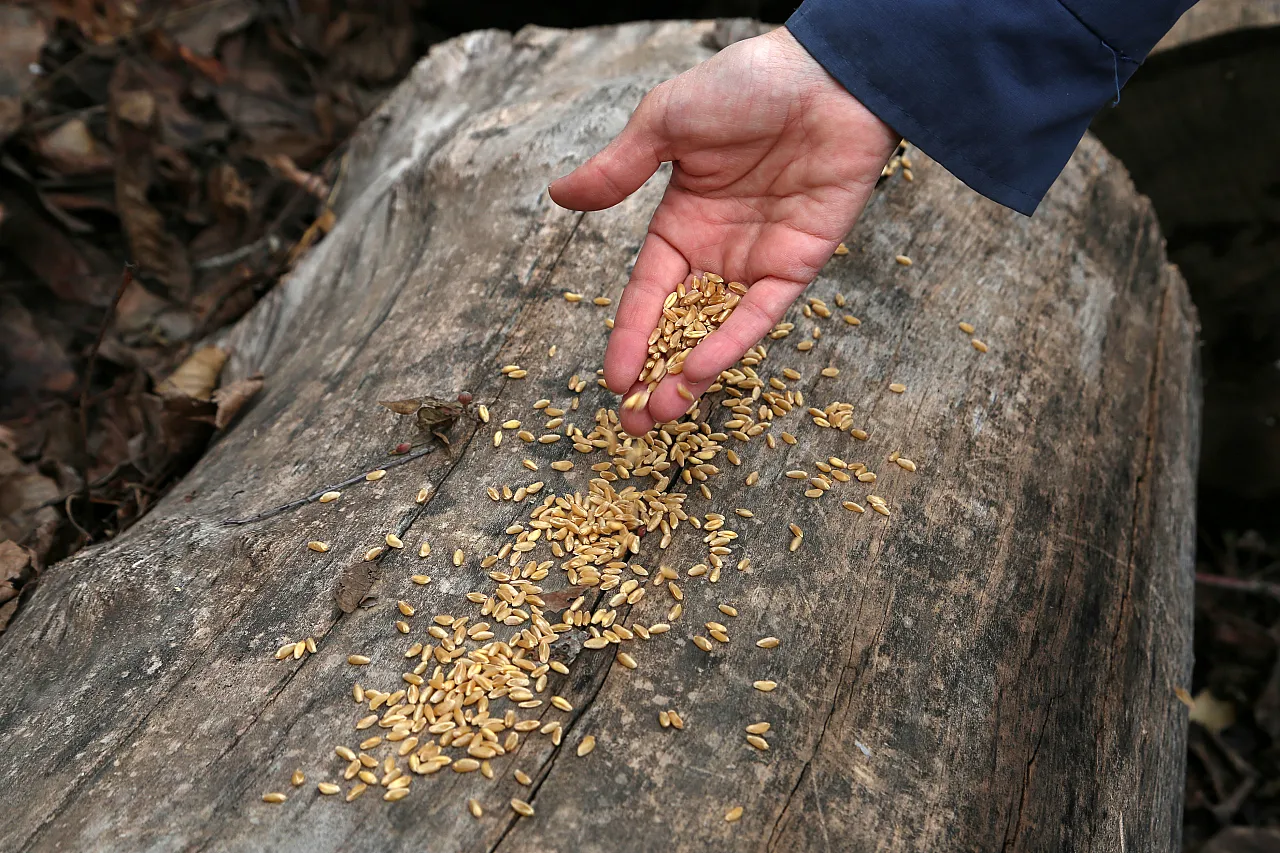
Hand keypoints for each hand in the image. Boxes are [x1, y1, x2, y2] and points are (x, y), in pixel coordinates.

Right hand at [549, 27, 898, 434]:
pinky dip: (732, 342)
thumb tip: (559, 196)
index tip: (611, 378)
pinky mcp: (800, 262)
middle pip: (681, 325)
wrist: (826, 72)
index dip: (629, 336)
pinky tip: (701, 371)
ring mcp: (759, 259)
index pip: (647, 292)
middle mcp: (719, 249)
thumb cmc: (746, 83)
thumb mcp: (665, 123)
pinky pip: (760, 313)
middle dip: (655, 374)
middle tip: (634, 422)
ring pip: (718, 330)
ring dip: (691, 375)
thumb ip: (618, 169)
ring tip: (661, 415)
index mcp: (682, 221)